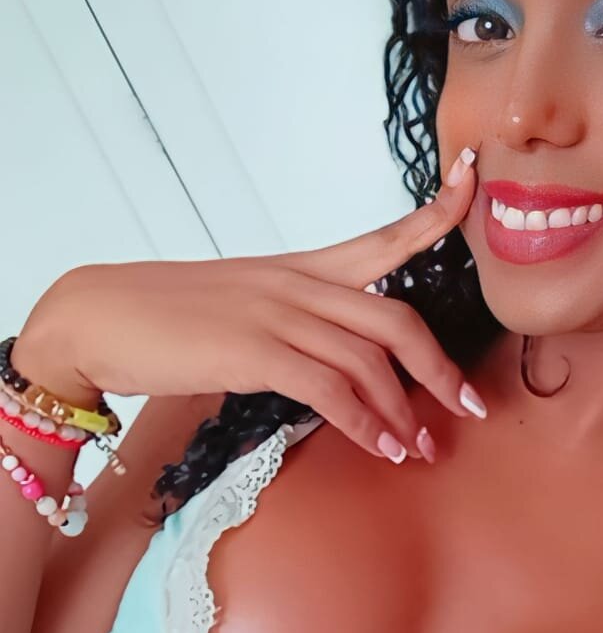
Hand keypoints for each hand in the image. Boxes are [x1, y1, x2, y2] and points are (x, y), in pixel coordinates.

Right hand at [15, 149, 482, 460]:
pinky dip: (364, 424)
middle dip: (440, 369)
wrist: (100, 317)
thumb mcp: (245, 307)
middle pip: (397, 319)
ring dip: (404, 414)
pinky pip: (330, 389)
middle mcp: (299, 285)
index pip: (384, 237)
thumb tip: (336, 366)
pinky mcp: (255, 351)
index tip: (473, 182)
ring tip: (421, 449)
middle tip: (469, 408)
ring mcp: (278, 315)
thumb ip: (296, 325)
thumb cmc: (169, 318)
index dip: (436, 212)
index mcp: (301, 268)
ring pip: (369, 361)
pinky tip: (380, 449)